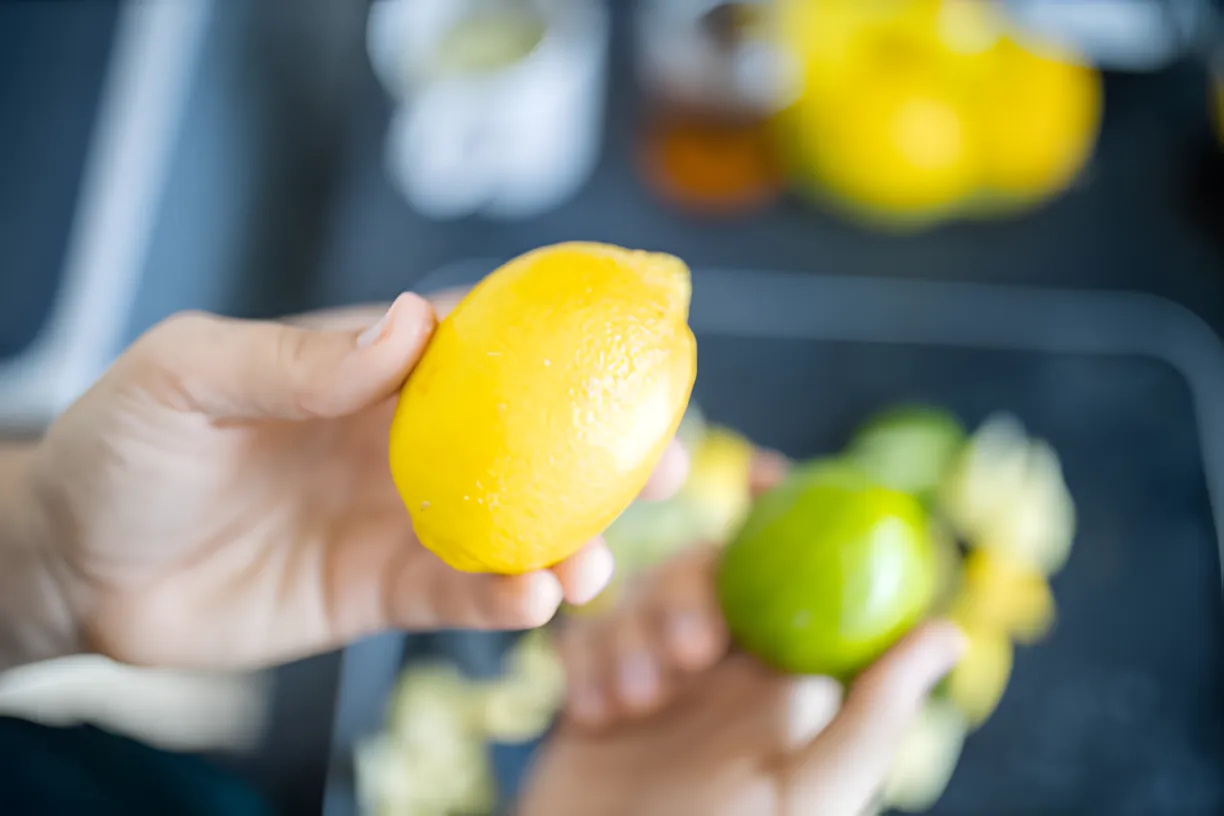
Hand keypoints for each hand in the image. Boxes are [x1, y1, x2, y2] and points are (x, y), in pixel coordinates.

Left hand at [18, 290, 686, 668]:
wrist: (76, 567)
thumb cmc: (120, 446)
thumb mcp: (188, 375)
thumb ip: (293, 356)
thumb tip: (409, 323)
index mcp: (371, 368)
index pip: (483, 341)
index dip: (563, 337)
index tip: (639, 340)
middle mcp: (404, 439)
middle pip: (528, 439)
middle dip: (605, 454)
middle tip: (674, 466)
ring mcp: (401, 517)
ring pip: (512, 525)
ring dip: (569, 543)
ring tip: (595, 565)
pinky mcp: (383, 590)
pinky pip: (458, 594)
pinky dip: (502, 598)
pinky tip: (531, 601)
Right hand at [521, 456, 962, 815]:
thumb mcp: (810, 793)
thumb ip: (873, 716)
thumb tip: (947, 632)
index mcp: (779, 682)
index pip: (791, 574)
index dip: (783, 514)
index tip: (768, 471)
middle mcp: (720, 672)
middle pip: (703, 574)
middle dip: (688, 595)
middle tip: (689, 655)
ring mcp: (654, 679)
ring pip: (637, 598)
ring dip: (631, 638)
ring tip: (633, 705)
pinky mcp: (592, 691)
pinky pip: (582, 638)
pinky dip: (583, 664)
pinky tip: (589, 715)